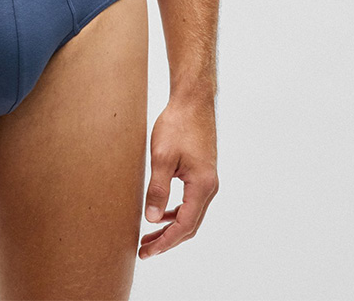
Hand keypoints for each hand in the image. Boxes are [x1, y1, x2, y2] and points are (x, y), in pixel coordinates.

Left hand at [139, 96, 218, 259]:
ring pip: (190, 214)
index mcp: (202, 186)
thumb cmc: (177, 125)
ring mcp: (207, 180)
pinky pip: (190, 202)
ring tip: (149, 236)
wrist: (192, 101)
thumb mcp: (162, 157)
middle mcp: (209, 187)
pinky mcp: (202, 172)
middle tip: (145, 250)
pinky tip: (161, 213)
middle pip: (190, 225)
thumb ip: (158, 189)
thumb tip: (152, 219)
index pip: (184, 225)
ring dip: (171, 227)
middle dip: (168, 240)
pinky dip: (176, 212)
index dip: (165, 242)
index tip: (147, 252)